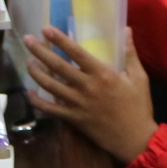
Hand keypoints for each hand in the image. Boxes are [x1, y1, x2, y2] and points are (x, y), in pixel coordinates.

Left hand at [23, 31, 156, 163]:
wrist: (134, 138)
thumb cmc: (138, 106)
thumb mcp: (139, 77)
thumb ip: (130, 53)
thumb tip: (127, 29)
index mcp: (102, 74)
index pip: (76, 52)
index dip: (60, 40)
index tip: (46, 29)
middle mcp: (86, 87)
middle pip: (58, 66)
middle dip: (40, 51)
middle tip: (27, 39)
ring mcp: (77, 103)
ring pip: (50, 86)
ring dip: (36, 73)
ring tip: (28, 62)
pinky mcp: (73, 118)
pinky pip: (51, 109)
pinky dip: (38, 102)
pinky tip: (30, 93)